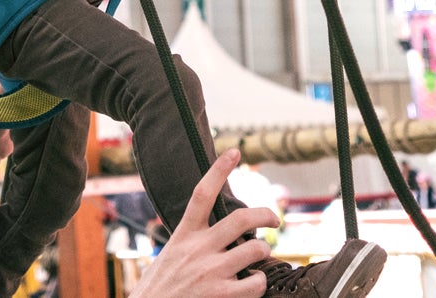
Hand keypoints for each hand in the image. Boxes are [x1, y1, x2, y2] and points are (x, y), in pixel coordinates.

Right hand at [132, 149, 277, 297]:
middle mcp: (197, 249)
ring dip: (264, 251)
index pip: (201, 194)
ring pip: (254, 249)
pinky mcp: (220, 295)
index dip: (219, 170)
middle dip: (265, 214)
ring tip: (261, 255)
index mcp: (184, 235)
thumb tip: (224, 232)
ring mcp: (210, 272)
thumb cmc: (161, 286)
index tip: (234, 152)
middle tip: (274, 219)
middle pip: (240, 219)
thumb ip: (193, 240)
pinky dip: (260, 281)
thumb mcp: (171, 254)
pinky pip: (255, 282)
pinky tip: (254, 282)